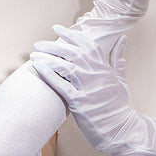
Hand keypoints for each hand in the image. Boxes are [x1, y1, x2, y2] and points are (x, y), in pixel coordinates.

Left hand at [30, 25, 133, 151]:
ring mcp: (88, 88)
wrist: (119, 128)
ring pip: (65, 66)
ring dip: (47, 58)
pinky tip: (38, 67)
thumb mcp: (122, 78)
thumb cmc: (118, 105)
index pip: (87, 45)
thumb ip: (118, 58)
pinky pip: (61, 85)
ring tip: (34, 54)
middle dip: (53, 45)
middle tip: (38, 43)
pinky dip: (49, 74)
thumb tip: (122, 39)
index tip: (57, 28)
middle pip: (73, 53)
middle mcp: (96, 75)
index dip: (71, 34)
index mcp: (105, 68)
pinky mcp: (79, 102)